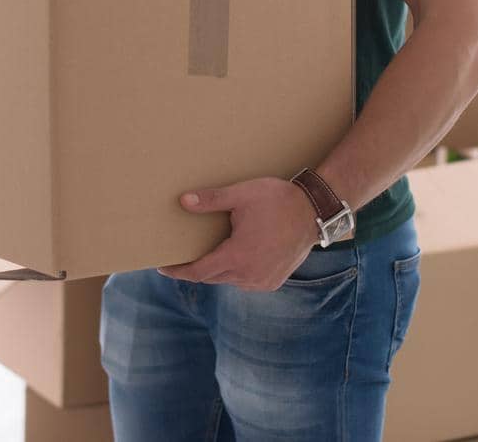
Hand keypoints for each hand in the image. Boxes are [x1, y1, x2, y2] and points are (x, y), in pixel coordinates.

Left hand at [156, 177, 316, 291]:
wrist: (314, 212)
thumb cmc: (277, 200)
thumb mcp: (242, 195)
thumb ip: (211, 200)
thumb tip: (182, 201)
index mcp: (237, 256)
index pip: (198, 272)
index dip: (179, 271)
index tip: (163, 268)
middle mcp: (249, 275)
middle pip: (212, 277)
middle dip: (197, 268)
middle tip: (184, 256)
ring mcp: (262, 281)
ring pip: (229, 280)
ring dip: (218, 269)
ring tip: (211, 252)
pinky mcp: (273, 282)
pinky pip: (246, 281)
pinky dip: (236, 272)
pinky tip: (235, 257)